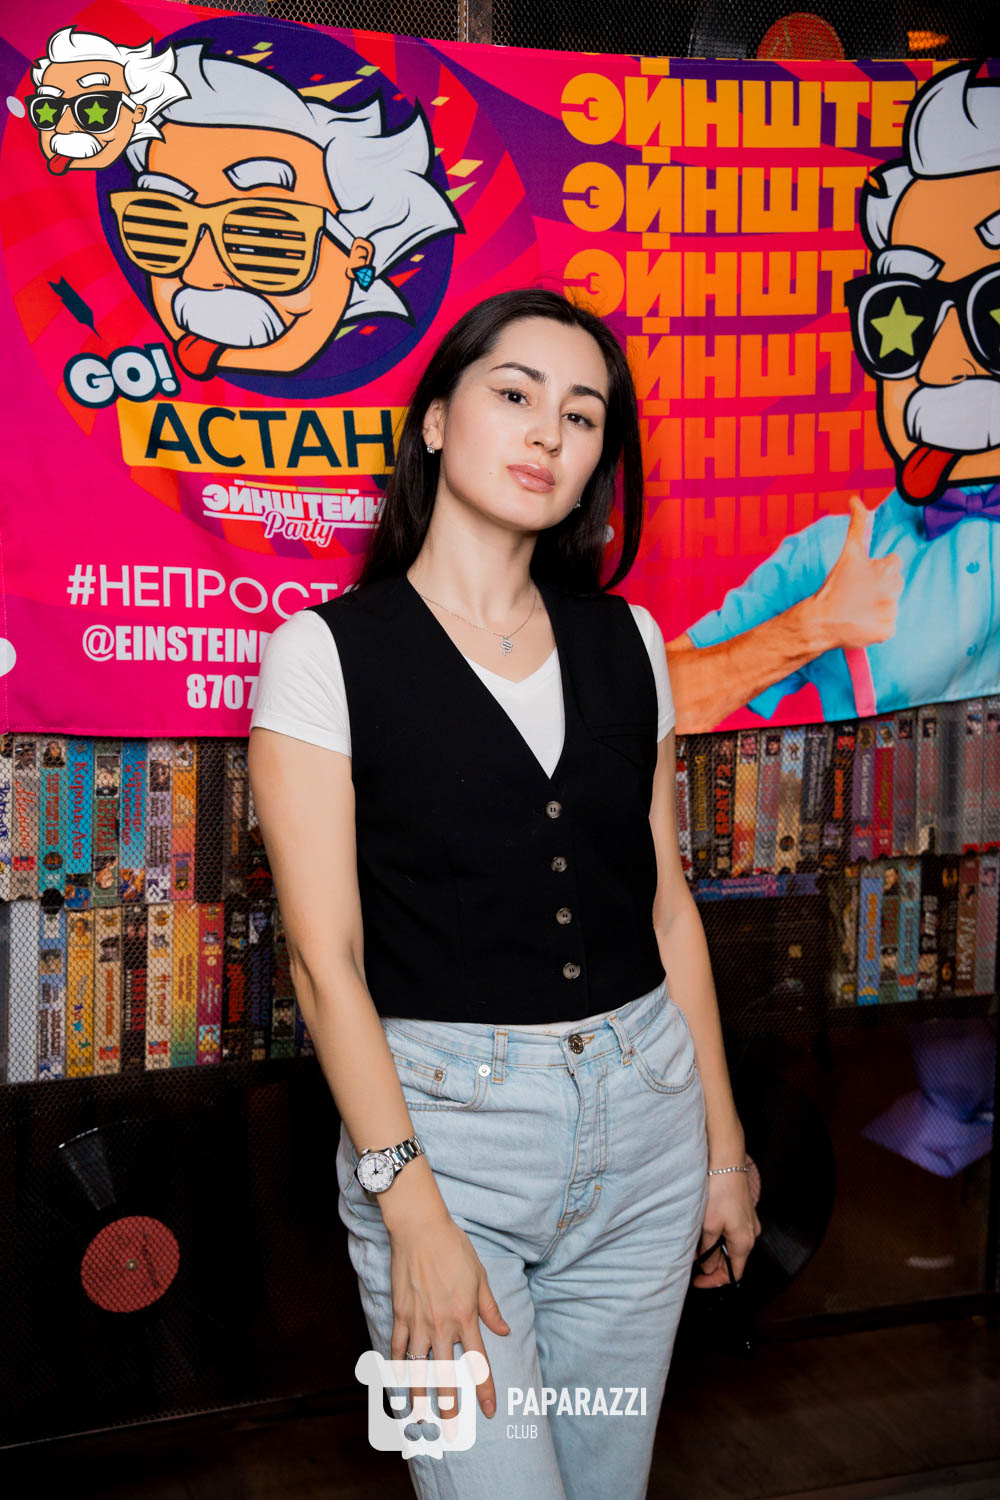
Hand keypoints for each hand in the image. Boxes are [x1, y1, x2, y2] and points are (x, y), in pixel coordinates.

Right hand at [388, 1211, 509, 1426]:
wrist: (420, 1230)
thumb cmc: (454, 1248)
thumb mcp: (480, 1277)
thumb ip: (490, 1309)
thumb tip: (504, 1332)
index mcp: (466, 1317)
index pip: (477, 1362)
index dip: (484, 1390)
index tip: (489, 1411)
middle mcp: (442, 1325)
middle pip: (445, 1375)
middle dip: (449, 1407)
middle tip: (451, 1433)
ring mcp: (418, 1323)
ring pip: (418, 1369)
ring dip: (419, 1398)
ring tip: (420, 1421)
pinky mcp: (400, 1315)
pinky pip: (397, 1349)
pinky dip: (397, 1369)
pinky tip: (398, 1385)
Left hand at [692, 1170, 760, 1286]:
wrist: (727, 1162)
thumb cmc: (719, 1191)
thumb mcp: (709, 1225)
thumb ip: (708, 1249)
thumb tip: (707, 1266)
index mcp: (744, 1242)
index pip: (733, 1273)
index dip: (714, 1281)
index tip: (697, 1281)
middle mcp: (751, 1235)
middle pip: (733, 1261)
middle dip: (713, 1266)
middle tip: (693, 1265)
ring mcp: (750, 1223)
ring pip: (732, 1246)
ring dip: (715, 1251)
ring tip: (695, 1249)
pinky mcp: (744, 1212)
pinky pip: (733, 1233)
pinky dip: (719, 1238)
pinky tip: (705, 1234)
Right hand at [810, 494, 902, 651]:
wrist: (821, 620)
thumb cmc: (834, 585)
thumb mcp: (849, 551)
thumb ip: (857, 524)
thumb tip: (855, 499)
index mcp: (888, 568)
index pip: (894, 563)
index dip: (878, 569)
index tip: (864, 576)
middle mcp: (893, 589)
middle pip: (895, 584)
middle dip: (881, 587)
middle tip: (859, 593)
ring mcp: (891, 611)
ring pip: (891, 605)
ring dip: (878, 607)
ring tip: (858, 609)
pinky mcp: (888, 630)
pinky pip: (888, 626)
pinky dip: (876, 626)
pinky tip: (861, 622)